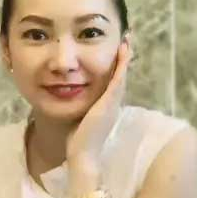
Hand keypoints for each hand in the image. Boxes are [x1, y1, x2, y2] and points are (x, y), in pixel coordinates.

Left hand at [66, 41, 130, 177]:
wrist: (82, 156)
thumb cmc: (78, 140)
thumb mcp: (80, 118)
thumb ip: (80, 107)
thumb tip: (69, 97)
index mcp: (107, 107)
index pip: (113, 83)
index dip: (117, 67)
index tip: (117, 52)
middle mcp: (113, 104)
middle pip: (120, 76)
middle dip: (123, 59)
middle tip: (126, 41)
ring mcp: (112, 104)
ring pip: (122, 76)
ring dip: (125, 58)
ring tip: (126, 42)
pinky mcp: (109, 104)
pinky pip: (118, 81)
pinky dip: (121, 66)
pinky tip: (123, 53)